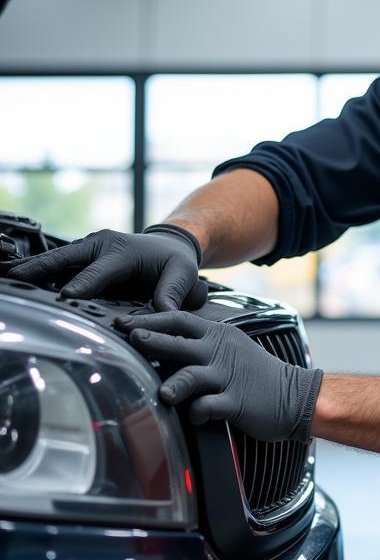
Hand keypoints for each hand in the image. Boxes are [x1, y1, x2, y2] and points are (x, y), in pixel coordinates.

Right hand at [3, 226, 206, 310]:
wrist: (169, 244)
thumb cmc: (174, 260)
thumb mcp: (183, 273)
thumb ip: (172, 293)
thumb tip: (164, 315)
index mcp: (122, 251)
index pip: (98, 271)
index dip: (82, 284)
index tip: (66, 296)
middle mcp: (100, 245)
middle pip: (65, 258)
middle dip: (40, 268)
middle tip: (17, 279)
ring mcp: (87, 249)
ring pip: (55, 259)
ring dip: (32, 267)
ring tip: (9, 278)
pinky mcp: (81, 256)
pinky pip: (57, 264)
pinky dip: (37, 269)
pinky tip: (18, 279)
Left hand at [115, 311, 322, 441]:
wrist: (296, 396)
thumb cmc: (259, 374)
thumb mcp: (232, 348)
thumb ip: (201, 345)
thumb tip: (161, 344)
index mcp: (219, 336)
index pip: (179, 320)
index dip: (150, 320)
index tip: (123, 322)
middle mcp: (220, 353)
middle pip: (179, 342)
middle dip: (152, 339)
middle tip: (130, 337)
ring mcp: (227, 377)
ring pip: (192, 376)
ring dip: (175, 384)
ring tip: (164, 394)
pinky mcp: (236, 402)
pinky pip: (209, 407)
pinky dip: (198, 413)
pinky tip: (196, 416)